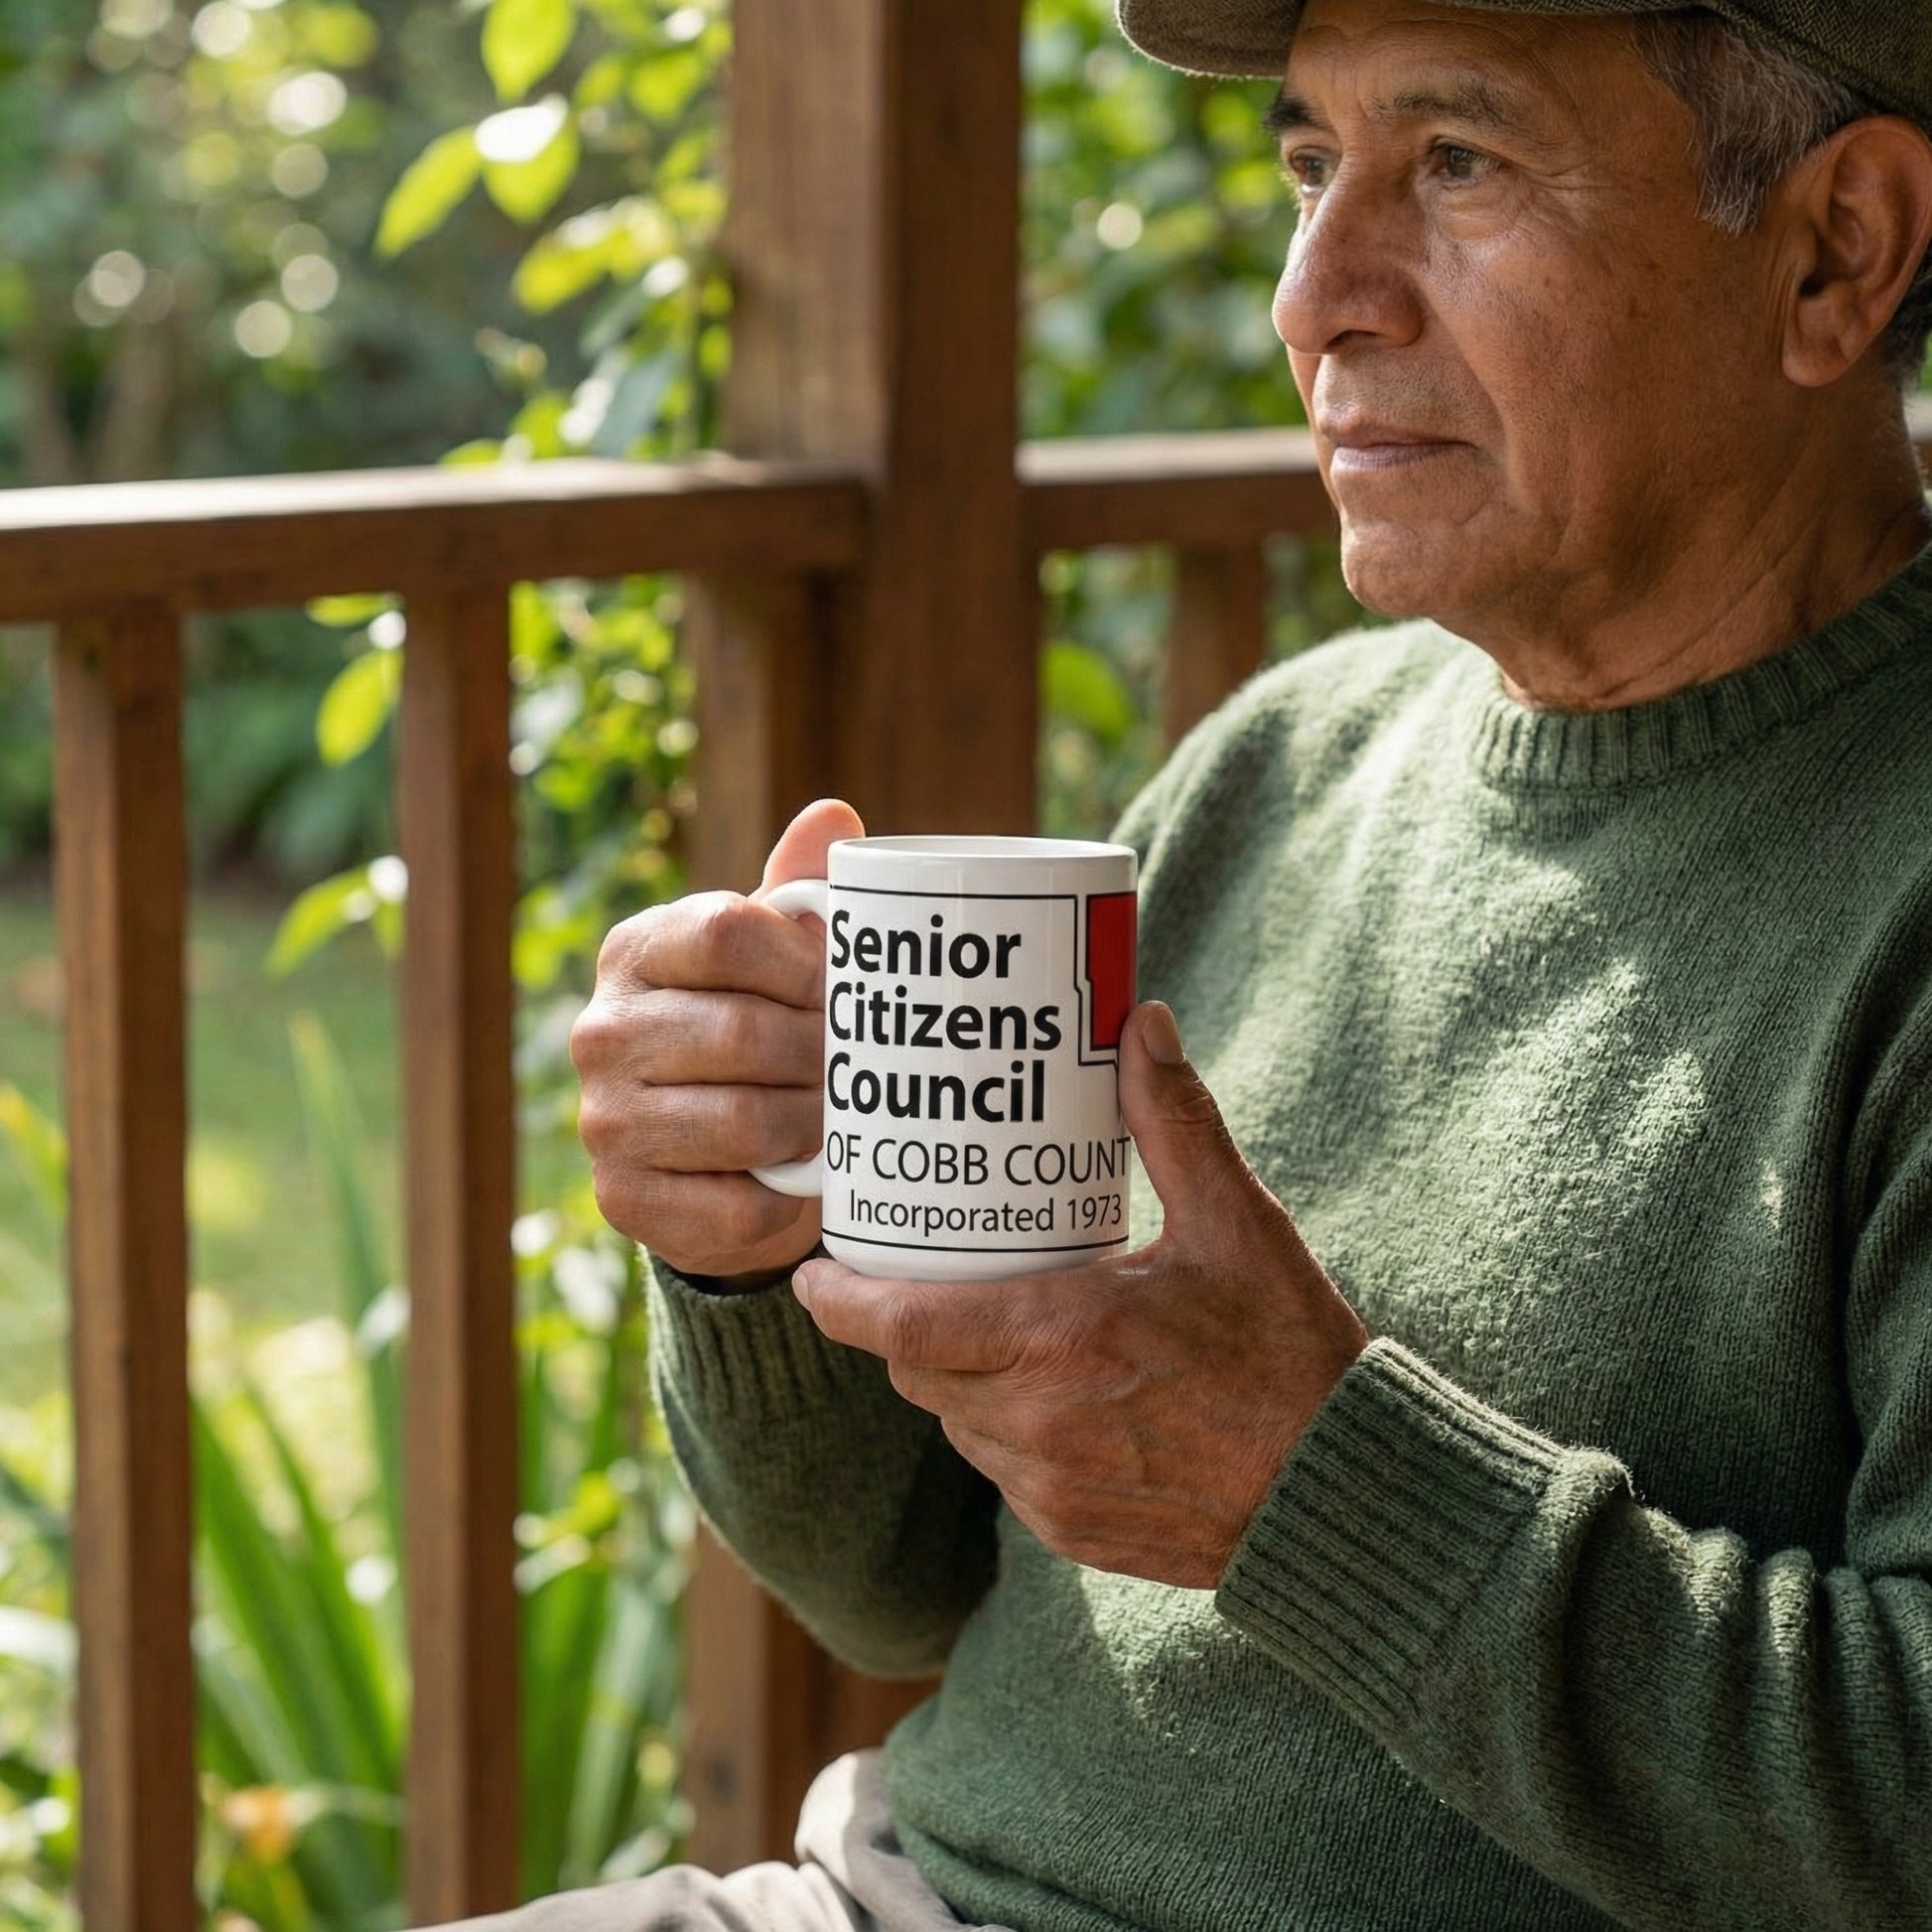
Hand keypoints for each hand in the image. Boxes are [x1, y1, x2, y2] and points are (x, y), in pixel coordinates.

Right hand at [570, 798, 861, 1282]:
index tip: (841, 990)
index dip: (804, 963)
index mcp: (637, 950)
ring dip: (810, 1125)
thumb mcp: (776, 958)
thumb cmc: (756, 1026)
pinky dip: (784, 1199)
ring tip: (837, 1117)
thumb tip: (833, 816)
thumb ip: (801, 890)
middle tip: (859, 1067)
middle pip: (742, 1031)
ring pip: (743, 1121)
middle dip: (820, 1054)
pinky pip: (735, 1205)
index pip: (726, 932)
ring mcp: (605, 1120)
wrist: (716, 1156)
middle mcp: (602, 1030)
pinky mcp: (624, 1201)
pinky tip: (797, 1177)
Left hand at [792, 1002, 1367, 1585]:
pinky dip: (1002, 1428)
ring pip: (954, 1424)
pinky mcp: (1073, 1531)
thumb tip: (1140, 1022)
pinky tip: (1047, 1393)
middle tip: (910, 1274)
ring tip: (983, 1323)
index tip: (812, 1273)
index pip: (900, 1327)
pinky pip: (1001, 1472)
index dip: (839, 1303)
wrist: (1342, 1493)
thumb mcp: (1236, 1222)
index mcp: (1059, 1338)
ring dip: (952, 1377)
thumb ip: (1175, 1121)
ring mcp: (1051, 1486)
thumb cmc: (1290, 1354)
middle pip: (915, 1372)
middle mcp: (1037, 1420)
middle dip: (899, 1327)